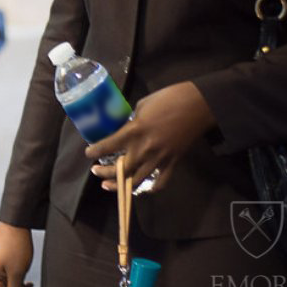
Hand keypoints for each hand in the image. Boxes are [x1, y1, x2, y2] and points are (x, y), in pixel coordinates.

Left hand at [86, 80, 216, 191]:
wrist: (198, 105)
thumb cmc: (168, 99)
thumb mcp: (142, 105)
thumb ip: (131, 121)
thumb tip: (125, 128)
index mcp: (134, 131)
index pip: (108, 146)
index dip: (95, 152)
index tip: (88, 154)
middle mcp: (144, 148)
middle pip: (120, 169)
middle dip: (104, 173)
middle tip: (95, 171)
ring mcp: (160, 158)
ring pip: (136, 180)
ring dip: (120, 185)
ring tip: (108, 185)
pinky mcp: (173, 162)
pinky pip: (161, 182)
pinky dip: (150, 188)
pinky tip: (142, 188)